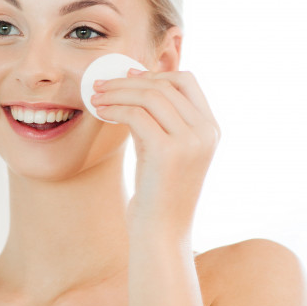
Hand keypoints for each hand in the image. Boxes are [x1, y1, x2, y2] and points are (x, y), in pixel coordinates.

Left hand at [90, 69, 218, 232]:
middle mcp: (206, 131)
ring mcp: (190, 141)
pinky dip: (114, 108)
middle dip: (128, 80)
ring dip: (118, 92)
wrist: (160, 232)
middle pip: (165, 84)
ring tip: (96, 97)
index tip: (126, 75)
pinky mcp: (168, 151)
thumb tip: (134, 84)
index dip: (154, 73)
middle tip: (100, 85)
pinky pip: (136, 115)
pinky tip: (100, 112)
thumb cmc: (157, 191)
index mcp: (211, 128)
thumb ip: (158, 119)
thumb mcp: (163, 148)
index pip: (187, 81)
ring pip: (150, 95)